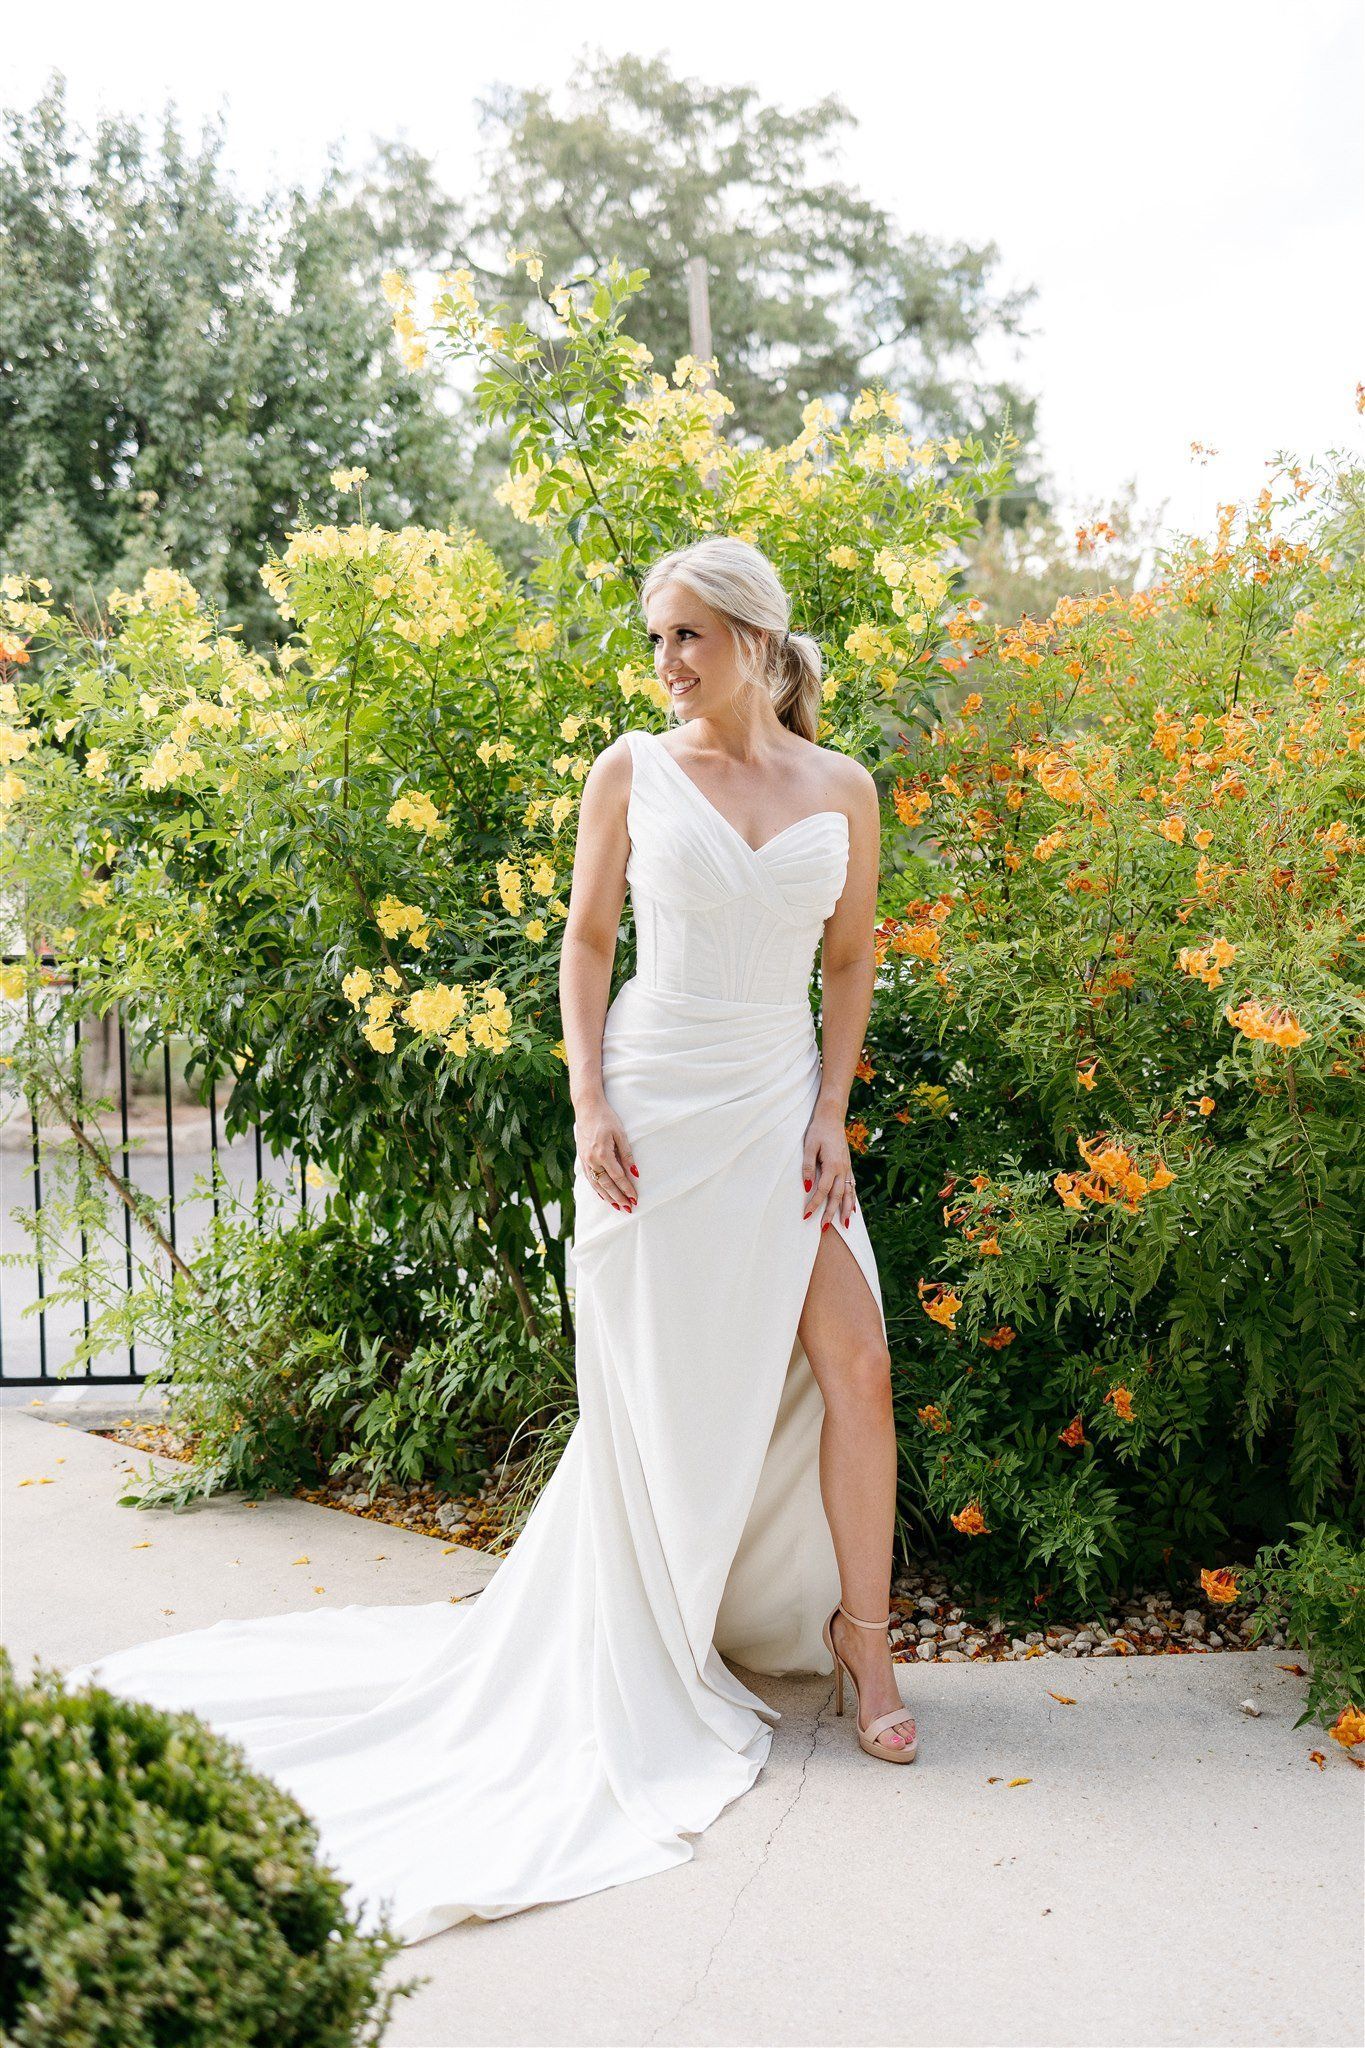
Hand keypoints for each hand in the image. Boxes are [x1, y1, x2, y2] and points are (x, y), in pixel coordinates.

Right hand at [574, 1100, 638, 1211]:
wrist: (587, 1108)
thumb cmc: (606, 1118)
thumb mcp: (620, 1134)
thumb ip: (627, 1154)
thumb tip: (635, 1173)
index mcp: (603, 1153)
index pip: (618, 1177)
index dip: (627, 1189)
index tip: (635, 1198)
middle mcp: (592, 1159)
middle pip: (606, 1184)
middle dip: (618, 1197)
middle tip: (628, 1208)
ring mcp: (585, 1160)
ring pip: (596, 1184)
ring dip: (608, 1197)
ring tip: (617, 1206)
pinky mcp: (582, 1158)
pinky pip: (589, 1179)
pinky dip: (597, 1189)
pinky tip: (603, 1195)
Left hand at [801, 1103, 855, 1230]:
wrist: (832, 1117)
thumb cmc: (818, 1131)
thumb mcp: (809, 1147)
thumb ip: (808, 1167)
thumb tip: (806, 1186)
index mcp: (833, 1165)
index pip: (823, 1191)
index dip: (814, 1204)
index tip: (807, 1216)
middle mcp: (843, 1169)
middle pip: (837, 1196)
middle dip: (831, 1214)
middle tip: (824, 1229)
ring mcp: (847, 1168)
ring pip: (848, 1193)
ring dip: (846, 1210)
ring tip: (844, 1225)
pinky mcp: (848, 1166)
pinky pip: (852, 1186)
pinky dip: (853, 1199)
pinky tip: (853, 1208)